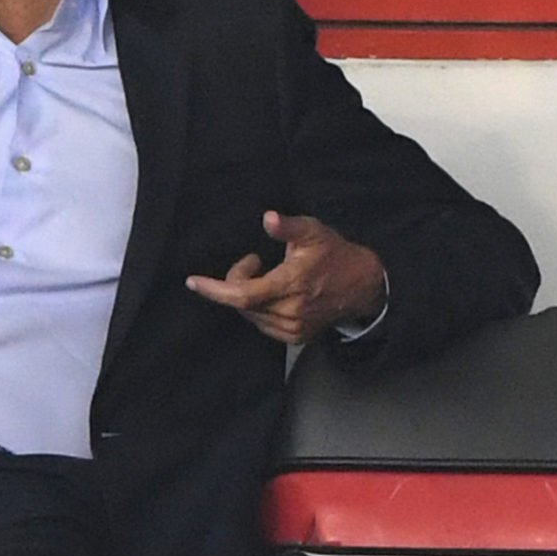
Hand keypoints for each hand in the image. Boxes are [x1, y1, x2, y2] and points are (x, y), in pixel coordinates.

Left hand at [185, 211, 385, 343]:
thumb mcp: (313, 232)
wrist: (364, 286)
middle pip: (242, 302)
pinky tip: (271, 292)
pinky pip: (261, 323)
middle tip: (253, 260)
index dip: (214, 289)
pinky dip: (257, 307)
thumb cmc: (334, 254)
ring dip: (247, 294)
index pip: (242, 294)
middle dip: (236, 280)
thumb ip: (288, 227)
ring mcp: (293, 328)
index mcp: (290, 285)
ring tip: (266, 274)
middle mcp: (290, 312)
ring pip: (250, 314)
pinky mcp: (296, 337)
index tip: (192, 282)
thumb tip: (268, 218)